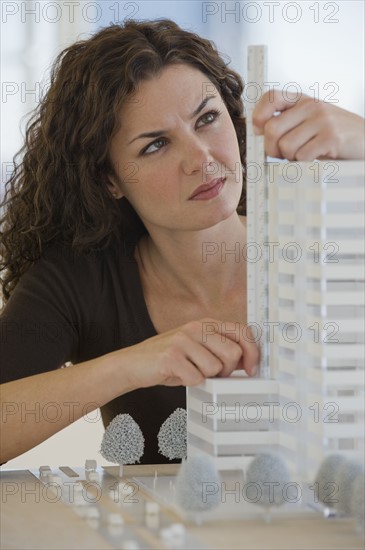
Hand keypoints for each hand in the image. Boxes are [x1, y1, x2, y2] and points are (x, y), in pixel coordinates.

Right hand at [114, 318, 259, 389]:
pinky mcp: (171, 356)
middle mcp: (196, 327)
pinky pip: (196, 378)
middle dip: (227, 370)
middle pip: (233, 353)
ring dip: (205, 377)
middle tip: (212, 374)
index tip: (251, 369)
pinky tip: (178, 376)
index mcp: (206, 323)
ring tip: (190, 372)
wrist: (133, 363)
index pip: (242, 332)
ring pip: (215, 368)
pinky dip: (189, 383)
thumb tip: (248, 362)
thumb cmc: (169, 359)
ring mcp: (183, 340)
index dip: (252, 352)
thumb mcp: (197, 347)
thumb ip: (219, 349)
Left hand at [252, 90, 364, 160]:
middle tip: (283, 154)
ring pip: (285, 146)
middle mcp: (311, 106)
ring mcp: (322, 120)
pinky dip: (304, 164)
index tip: (259, 131)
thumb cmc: (334, 136)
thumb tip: (259, 132)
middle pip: (271, 129)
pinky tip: (315, 159)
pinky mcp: (331, 138)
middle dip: (272, 149)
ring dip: (291, 159)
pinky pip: (301, 156)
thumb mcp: (311, 122)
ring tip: (305, 155)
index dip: (259, 115)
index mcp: (303, 100)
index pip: (270, 97)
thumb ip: (288, 123)